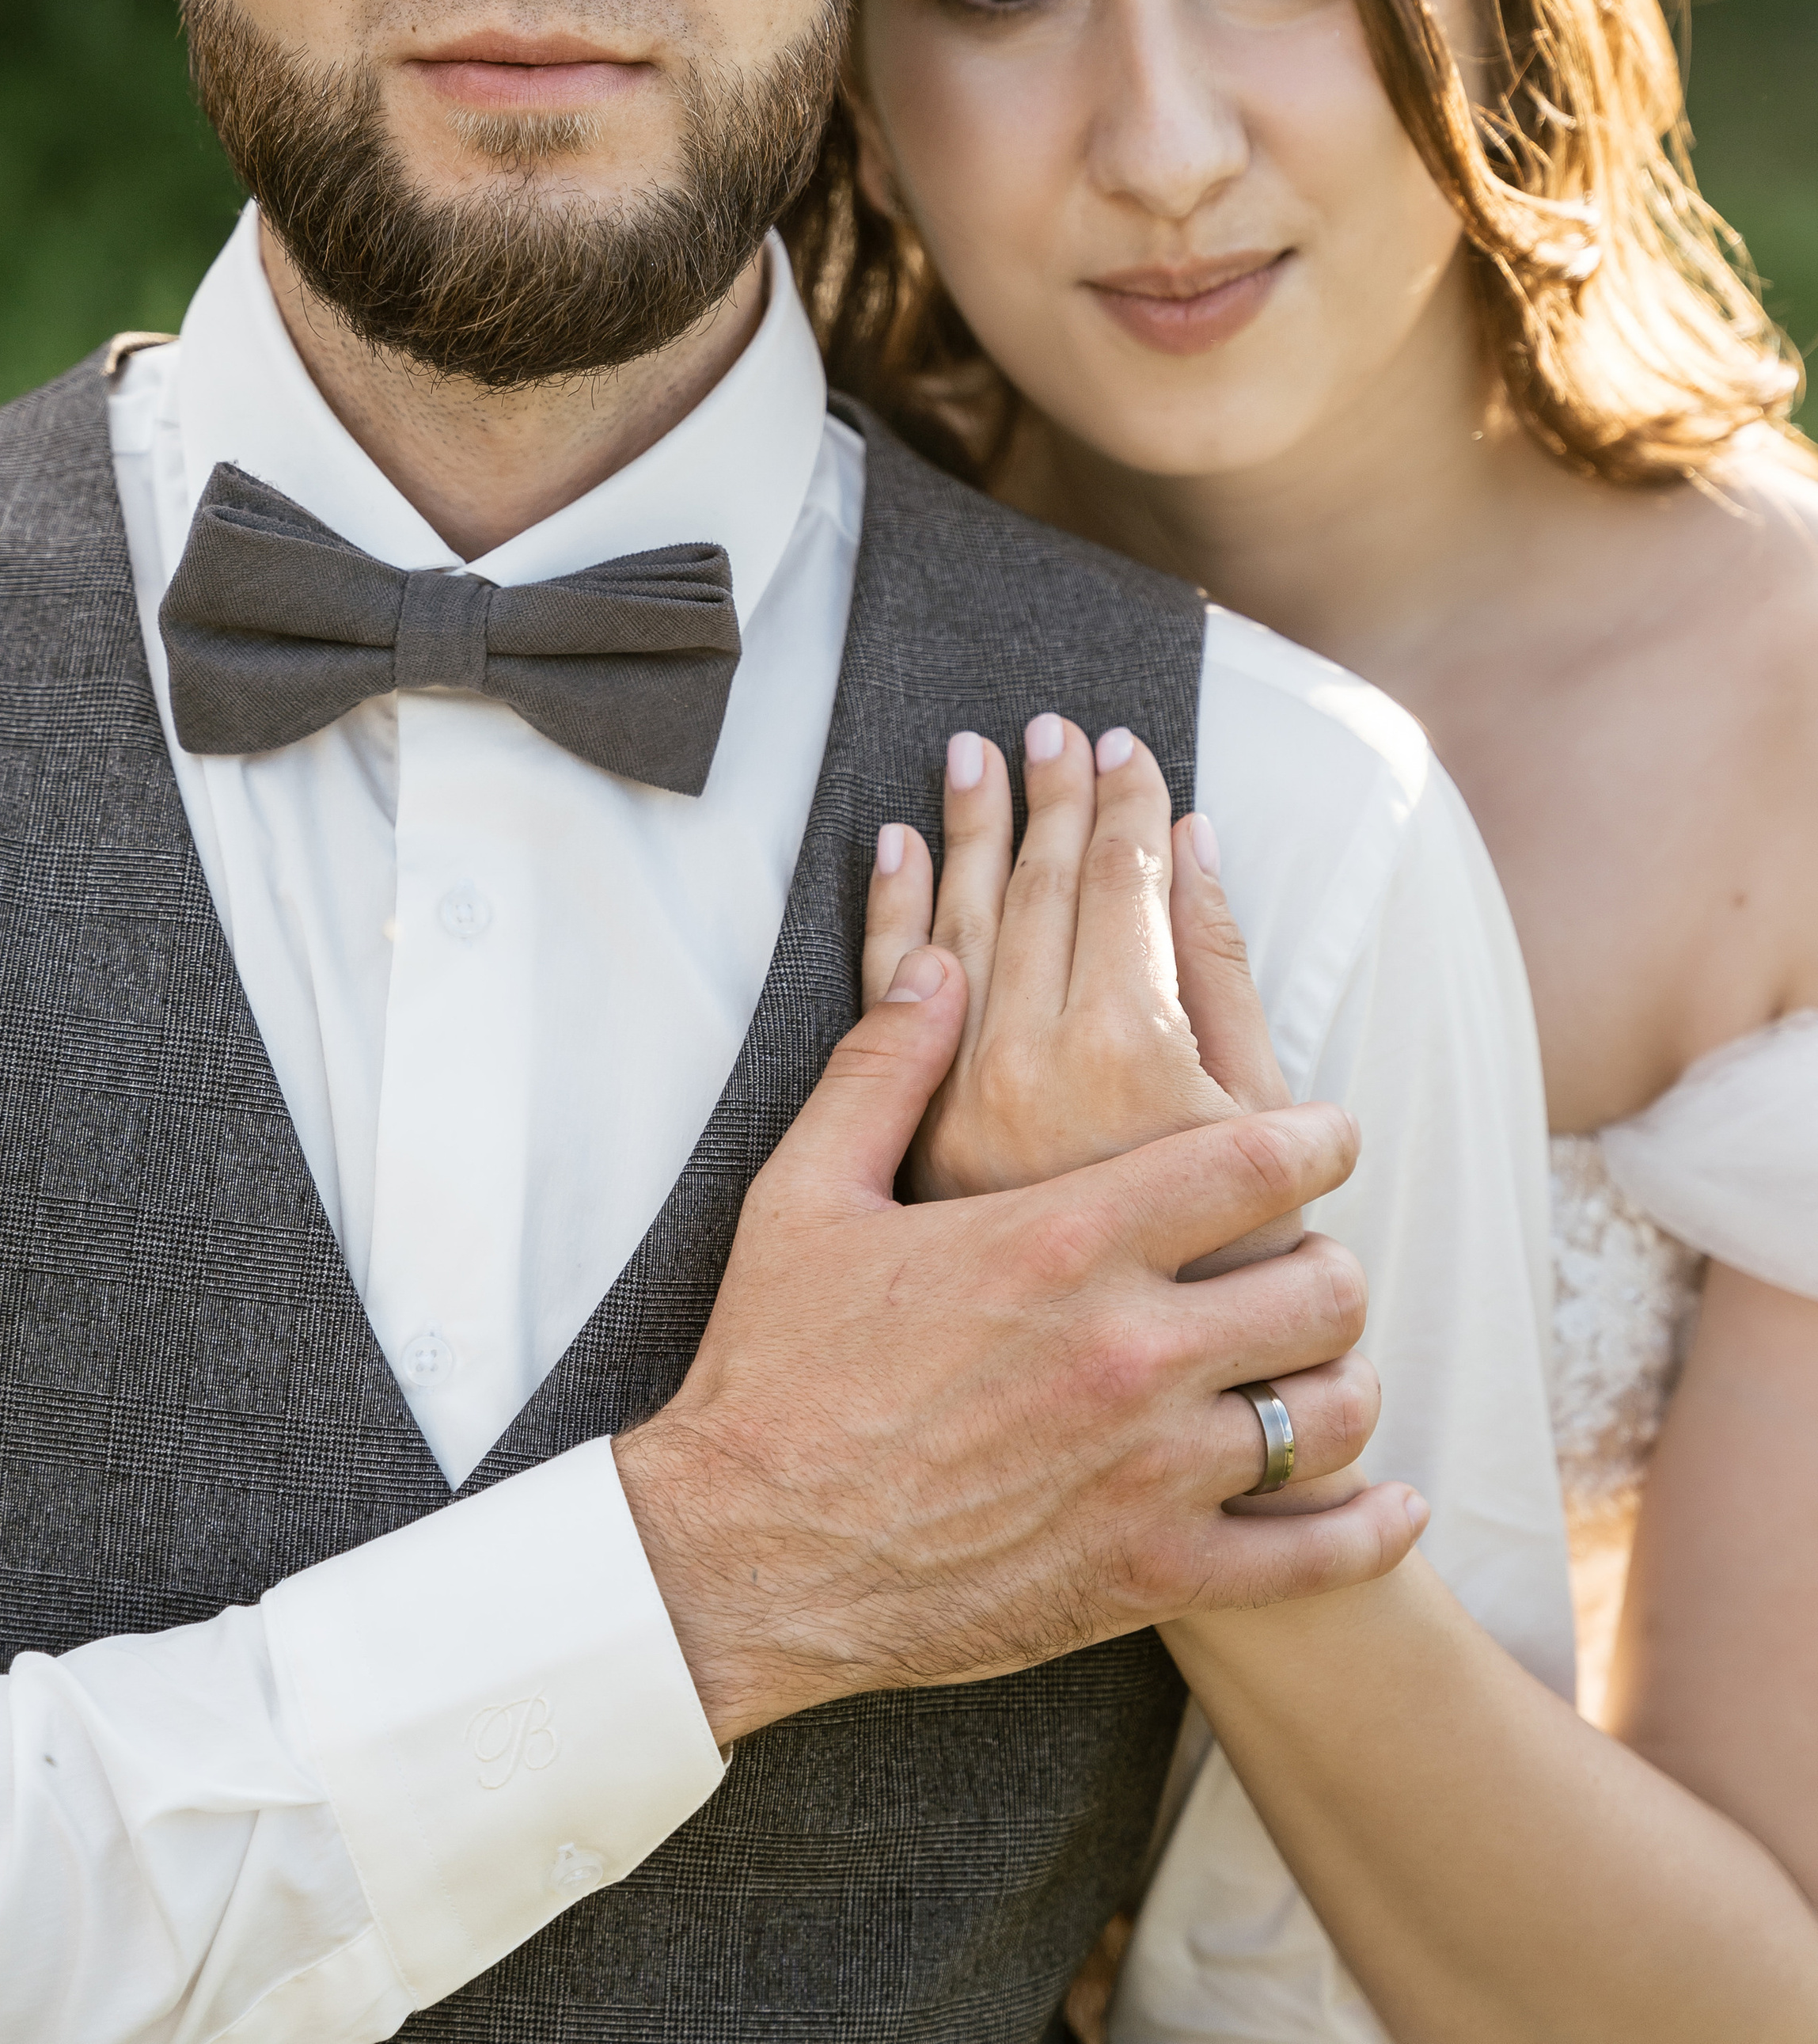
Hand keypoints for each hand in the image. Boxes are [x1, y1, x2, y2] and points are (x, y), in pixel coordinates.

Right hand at [615, 950, 1421, 1746]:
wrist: (742, 1557)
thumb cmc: (773, 1367)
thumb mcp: (807, 1190)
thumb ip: (885, 1064)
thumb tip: (938, 960)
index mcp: (1062, 1239)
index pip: (1253, 1162)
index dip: (1314, 1139)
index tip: (1328, 1134)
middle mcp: (1127, 1348)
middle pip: (1319, 1283)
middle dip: (1329, 1258)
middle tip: (1311, 1254)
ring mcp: (1146, 1470)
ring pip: (1327, 1411)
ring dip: (1339, 1380)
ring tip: (1318, 1365)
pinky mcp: (1146, 1575)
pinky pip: (1305, 1557)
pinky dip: (1365, 1531)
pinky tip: (1385, 1504)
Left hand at [867, 716, 1294, 1270]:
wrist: (1107, 1413)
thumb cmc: (1226, 1271)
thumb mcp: (1256, 1118)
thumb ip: (1219, 975)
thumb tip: (1190, 848)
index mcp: (1134, 1053)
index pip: (1123, 886)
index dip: (1126, 806)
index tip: (1125, 746)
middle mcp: (1035, 1065)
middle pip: (1041, 890)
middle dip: (1051, 799)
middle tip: (1052, 729)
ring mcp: (962, 1102)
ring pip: (962, 924)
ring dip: (972, 829)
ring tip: (976, 756)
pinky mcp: (912, 1138)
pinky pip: (886, 997)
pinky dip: (894, 912)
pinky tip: (899, 849)